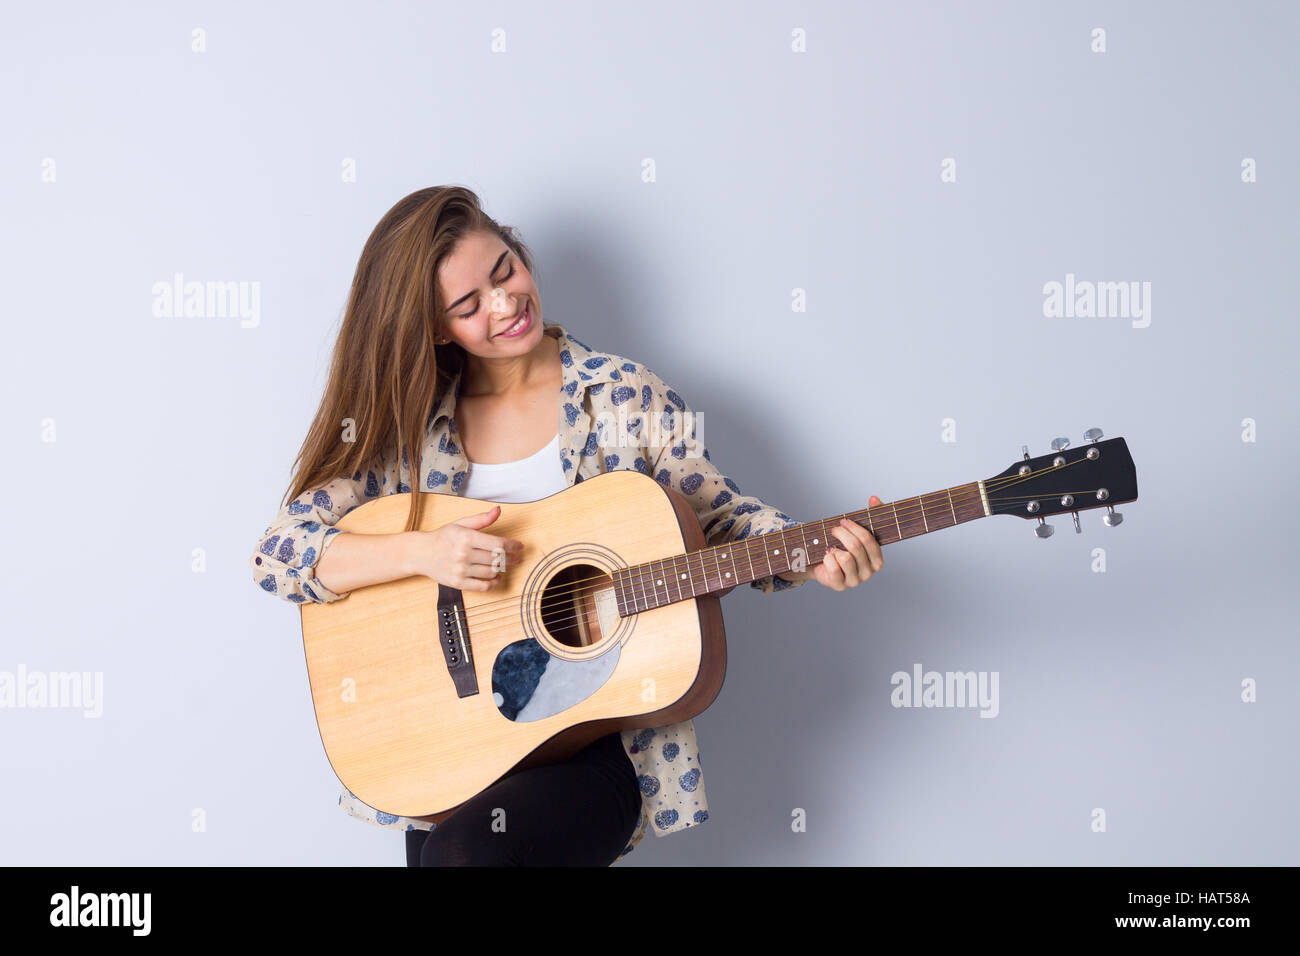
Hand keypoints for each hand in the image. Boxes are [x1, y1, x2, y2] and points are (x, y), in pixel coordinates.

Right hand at [404, 504, 523, 590]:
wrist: (421, 553)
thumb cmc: (443, 537)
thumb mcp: (461, 524)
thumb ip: (482, 519)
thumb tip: (498, 510)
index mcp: (466, 537)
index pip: (498, 544)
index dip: (513, 546)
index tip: (520, 546)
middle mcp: (463, 554)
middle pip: (497, 559)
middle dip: (511, 558)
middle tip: (517, 557)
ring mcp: (460, 570)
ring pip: (491, 572)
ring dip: (502, 570)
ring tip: (505, 565)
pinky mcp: (458, 583)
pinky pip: (482, 586)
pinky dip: (493, 583)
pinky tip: (496, 577)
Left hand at [809, 494, 883, 591]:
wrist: (822, 564)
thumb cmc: (843, 547)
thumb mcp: (856, 531)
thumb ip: (871, 515)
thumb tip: (874, 499)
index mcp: (877, 560)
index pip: (869, 540)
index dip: (855, 528)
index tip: (844, 521)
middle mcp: (869, 573)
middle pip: (856, 547)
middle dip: (842, 534)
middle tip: (834, 529)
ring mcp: (855, 581)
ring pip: (846, 558)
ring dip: (835, 548)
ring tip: (831, 546)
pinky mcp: (840, 585)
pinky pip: (834, 568)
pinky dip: (827, 559)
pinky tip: (827, 556)